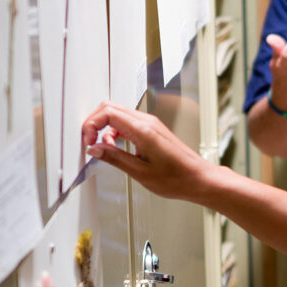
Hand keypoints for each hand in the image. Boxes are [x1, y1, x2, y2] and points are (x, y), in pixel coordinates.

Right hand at [82, 101, 214, 200]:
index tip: (88, 142)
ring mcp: (150, 124)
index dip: (92, 125)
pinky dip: (115, 131)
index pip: (108, 113)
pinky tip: (116, 148)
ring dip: (105, 128)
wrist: (198, 179)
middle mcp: (147, 122)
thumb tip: (94, 149)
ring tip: (104, 149)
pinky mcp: (152, 129)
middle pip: (110, 107)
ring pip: (118, 114)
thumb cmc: (176, 178)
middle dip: (94, 123)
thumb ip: (114, 158)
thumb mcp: (139, 172)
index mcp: (143, 130)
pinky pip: (127, 122)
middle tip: (90, 143)